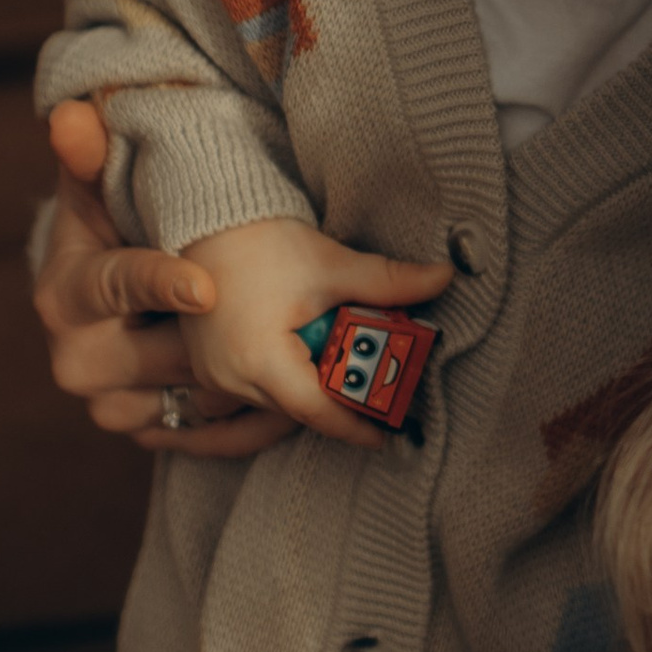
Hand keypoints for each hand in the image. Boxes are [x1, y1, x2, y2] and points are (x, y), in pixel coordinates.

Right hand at [36, 100, 273, 459]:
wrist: (102, 289)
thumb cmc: (109, 223)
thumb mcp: (97, 185)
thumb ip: (89, 155)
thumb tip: (69, 119)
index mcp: (65, 296)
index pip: (114, 287)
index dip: (159, 284)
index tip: (205, 287)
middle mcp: (80, 361)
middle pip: (169, 356)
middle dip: (228, 342)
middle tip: (299, 330)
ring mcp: (112, 406)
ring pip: (194, 404)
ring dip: (253, 389)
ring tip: (314, 369)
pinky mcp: (146, 433)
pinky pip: (205, 441)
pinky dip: (252, 427)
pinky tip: (298, 410)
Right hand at [177, 216, 449, 453]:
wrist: (208, 217)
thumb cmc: (264, 241)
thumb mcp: (332, 265)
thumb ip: (389, 283)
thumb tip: (444, 279)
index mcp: (260, 360)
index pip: (317, 411)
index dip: (355, 425)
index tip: (387, 434)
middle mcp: (229, 378)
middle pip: (297, 409)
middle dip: (339, 405)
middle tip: (380, 396)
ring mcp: (212, 374)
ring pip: (274, 402)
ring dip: (309, 390)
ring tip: (347, 371)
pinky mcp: (206, 364)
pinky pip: (251, 390)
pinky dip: (284, 380)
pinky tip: (307, 359)